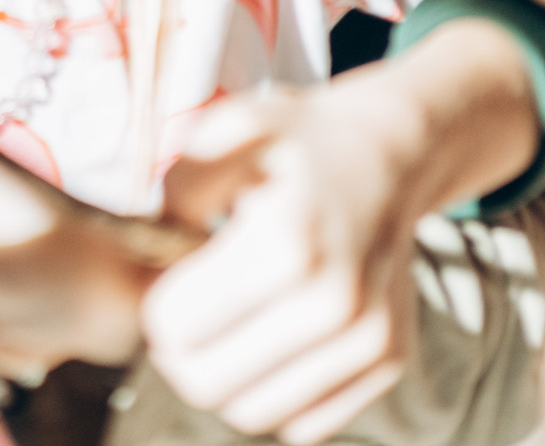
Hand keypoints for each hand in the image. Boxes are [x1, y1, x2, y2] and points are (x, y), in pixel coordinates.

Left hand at [143, 79, 433, 445]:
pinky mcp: (389, 362)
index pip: (176, 328)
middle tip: (183, 314)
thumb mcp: (229, 128)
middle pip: (208, 384)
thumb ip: (178, 186)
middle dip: (178, 355)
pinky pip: (304, 422)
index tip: (163, 281)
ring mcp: (369, 339)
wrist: (390, 152)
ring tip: (224, 326)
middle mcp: (335, 302)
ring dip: (224, 380)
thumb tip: (157, 247)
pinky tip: (269, 343)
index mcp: (285, 244)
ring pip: (253, 414)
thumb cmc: (298, 141)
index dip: (153, 308)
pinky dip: (275, 395)